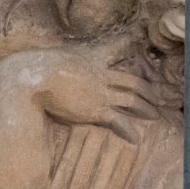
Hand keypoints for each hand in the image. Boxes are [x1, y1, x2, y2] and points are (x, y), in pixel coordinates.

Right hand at [38, 63, 157, 136]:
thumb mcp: (51, 58)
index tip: (137, 52)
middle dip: (147, 89)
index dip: (126, 49)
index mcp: (90, 60)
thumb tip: (50, 62)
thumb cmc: (34, 69)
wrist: (33, 79)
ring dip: (146, 108)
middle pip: (132, 81)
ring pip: (132, 100)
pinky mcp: (97, 110)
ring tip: (155, 115)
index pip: (113, 51)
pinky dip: (129, 130)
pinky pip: (119, 121)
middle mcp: (101, 76)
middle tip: (157, 96)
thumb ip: (58, 62)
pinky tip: (135, 139)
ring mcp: (101, 93)